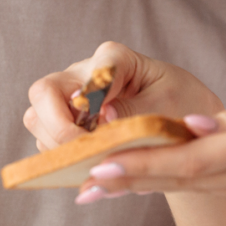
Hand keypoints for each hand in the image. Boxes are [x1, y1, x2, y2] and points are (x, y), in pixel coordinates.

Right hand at [23, 41, 224, 151]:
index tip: (107, 122)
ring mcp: (71, 100)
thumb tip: (102, 117)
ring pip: (38, 119)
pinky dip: (63, 158)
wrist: (187, 123)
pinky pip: (48, 142)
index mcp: (115, 59)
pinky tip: (90, 166)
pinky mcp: (68, 124)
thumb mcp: (168, 106)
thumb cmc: (181, 104)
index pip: (90, 71)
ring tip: (91, 160)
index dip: (90, 99)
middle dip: (57, 127)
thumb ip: (137, 110)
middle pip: (43, 92)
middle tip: (86, 150)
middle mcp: (85, 75)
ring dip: (58, 146)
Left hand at [80, 56, 225, 202]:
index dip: (144, 166)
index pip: (194, 160)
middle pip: (192, 182)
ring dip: (157, 182)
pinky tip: (160, 171)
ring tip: (109, 181)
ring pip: (206, 187)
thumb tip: (190, 130)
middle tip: (85, 185)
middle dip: (136, 180)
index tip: (101, 170)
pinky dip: (191, 177)